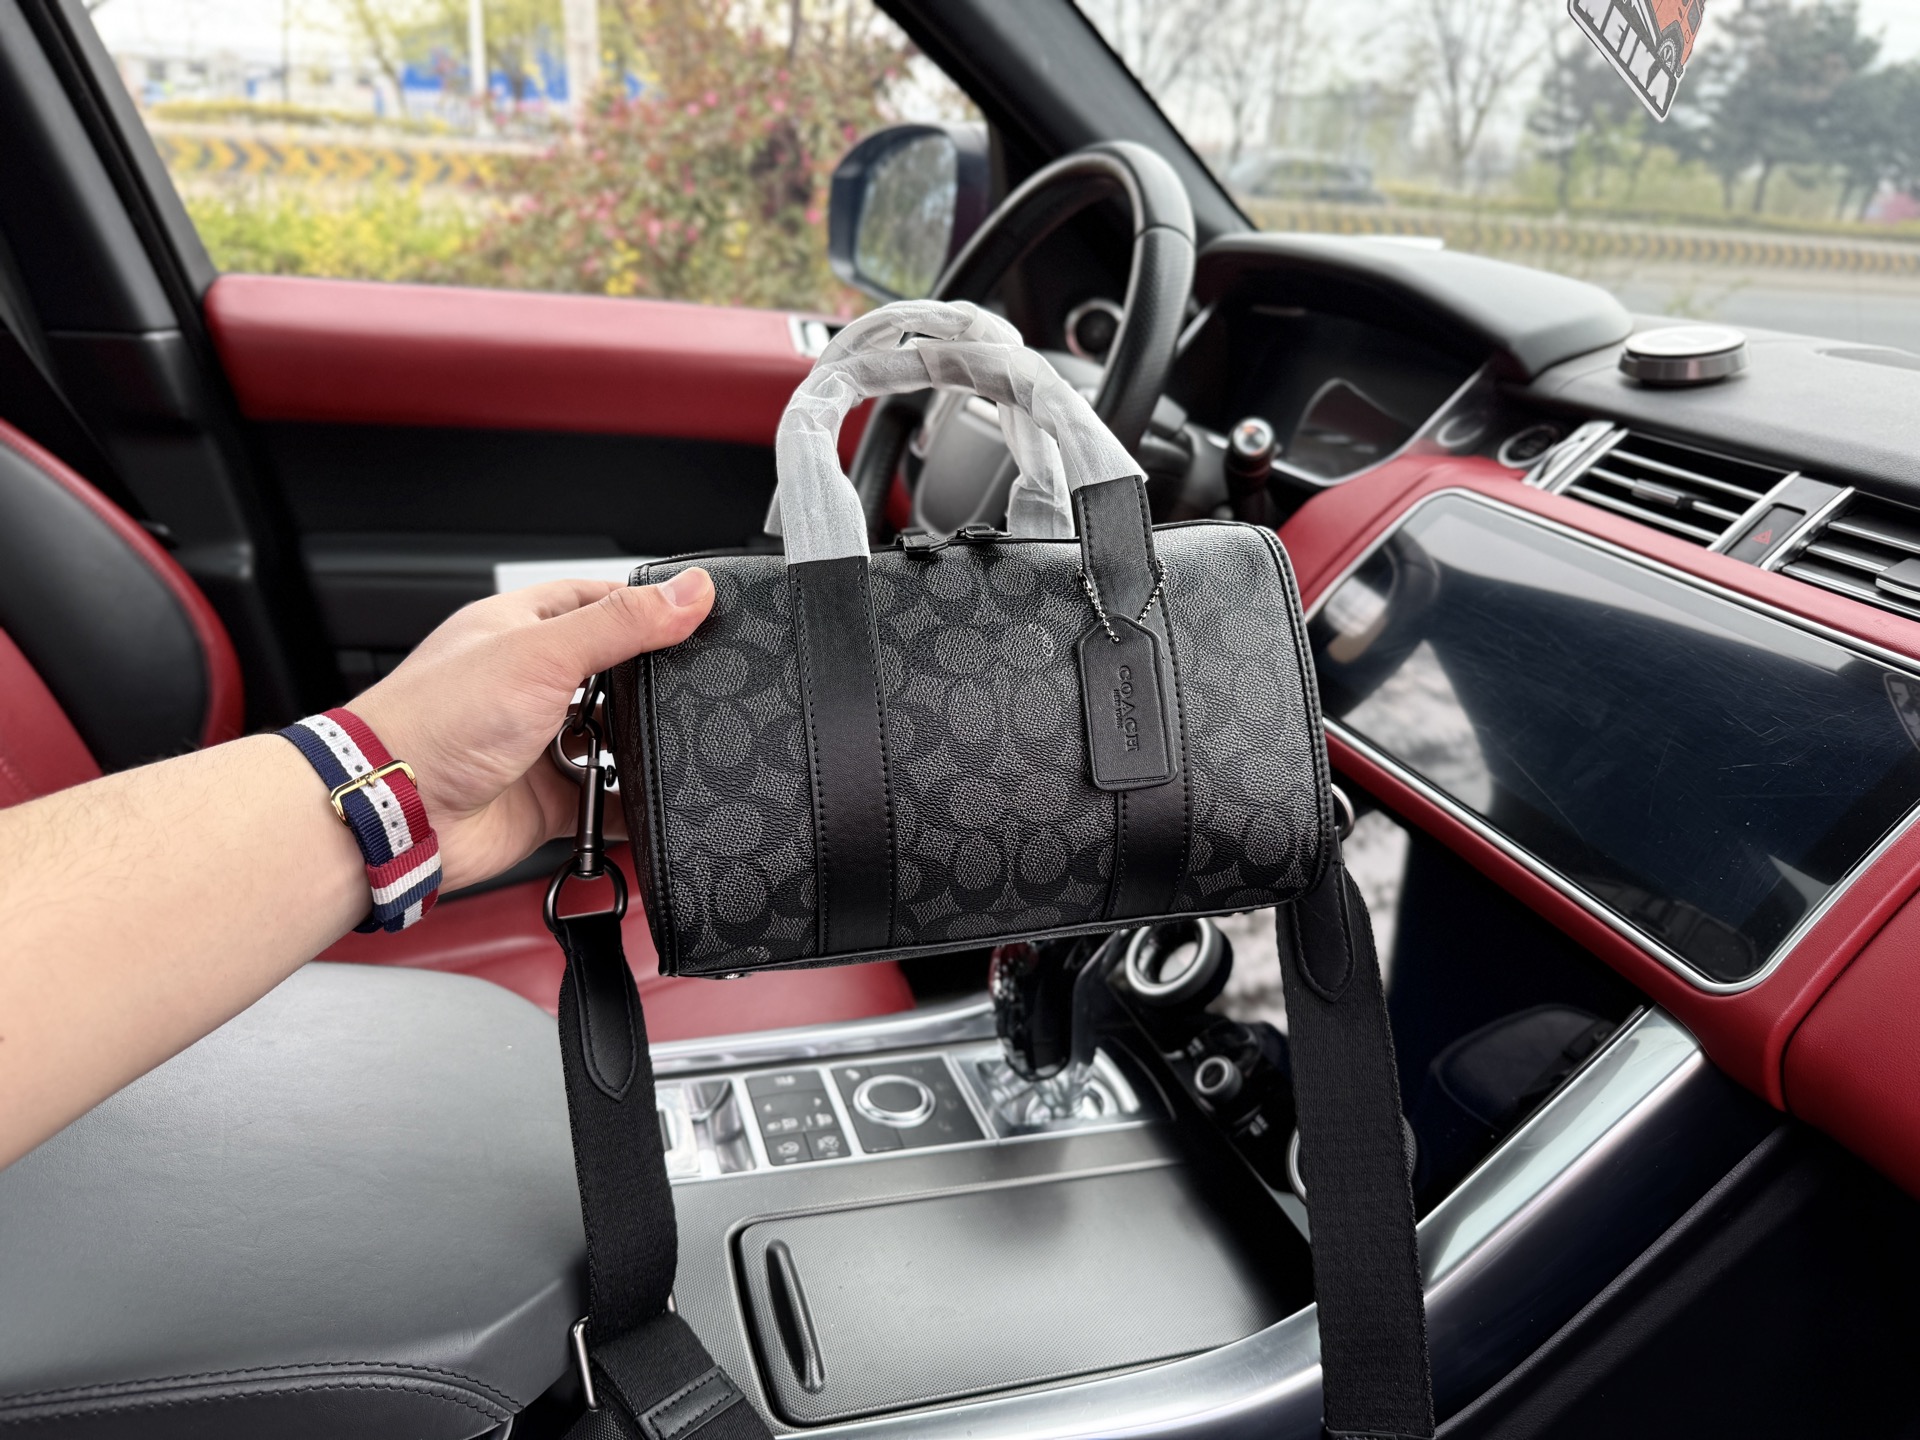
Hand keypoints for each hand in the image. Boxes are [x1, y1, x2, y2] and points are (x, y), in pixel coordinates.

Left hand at [352, 570, 712, 892]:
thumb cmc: (435, 721)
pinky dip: (627, 807)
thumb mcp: (542, 653)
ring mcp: (536, 742)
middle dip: (645, 687)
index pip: (594, 601)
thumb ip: (622, 624)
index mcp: (518, 628)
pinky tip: (647, 803)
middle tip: (679, 691)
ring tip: (653, 747)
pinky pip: (602, 804)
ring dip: (635, 749)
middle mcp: (527, 684)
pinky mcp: (543, 799)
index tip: (692, 616)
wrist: (397, 814)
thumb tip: (690, 592)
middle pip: (610, 674)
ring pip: (611, 740)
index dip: (642, 607)